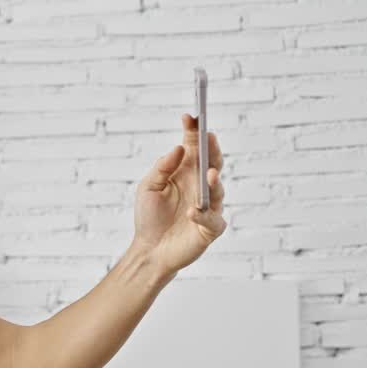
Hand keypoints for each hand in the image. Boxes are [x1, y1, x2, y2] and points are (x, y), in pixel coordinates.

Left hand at [132, 113, 225, 276]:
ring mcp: (209, 206)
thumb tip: (179, 148)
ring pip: (218, 189)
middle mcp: (200, 185)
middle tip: (208, 136)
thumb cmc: (150, 217)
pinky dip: (204, 215)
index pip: (194, 147)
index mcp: (185, 172)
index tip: (191, 117)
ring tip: (210, 174)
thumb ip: (162, 167)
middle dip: (212, 149)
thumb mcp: (148, 188)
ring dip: (214, 181)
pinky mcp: (211, 228)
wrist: (150, 250)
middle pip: (213, 162)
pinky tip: (193, 211)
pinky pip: (213, 219)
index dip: (194, 131)